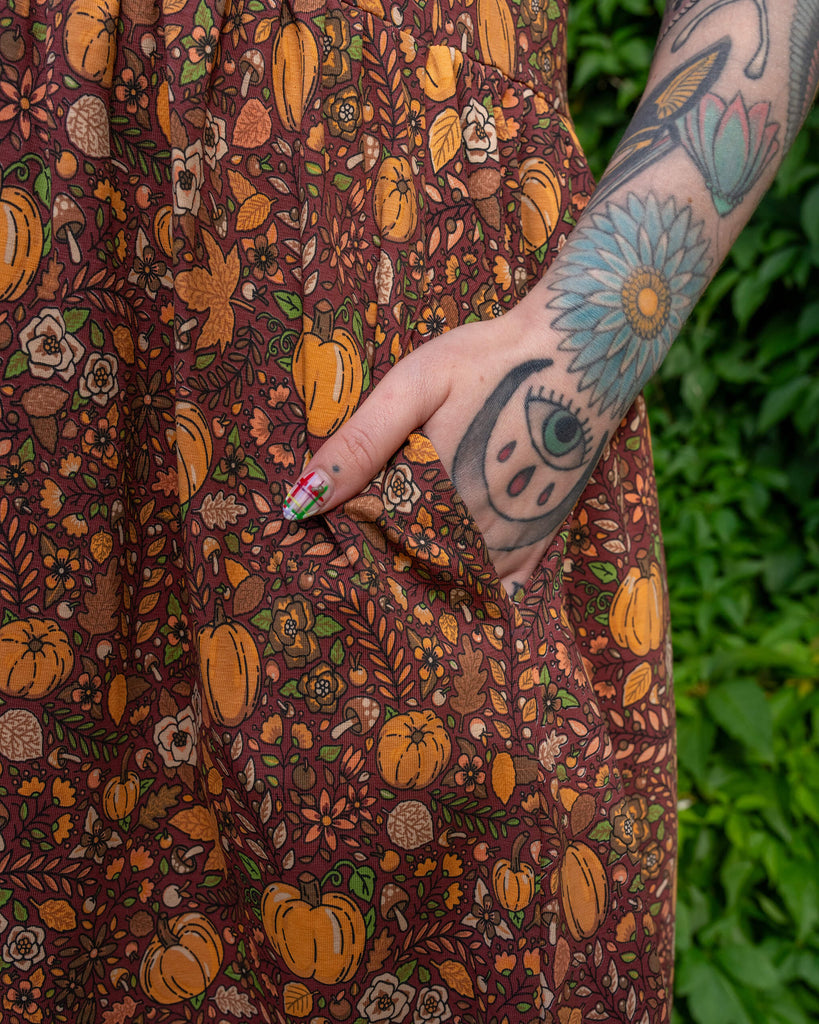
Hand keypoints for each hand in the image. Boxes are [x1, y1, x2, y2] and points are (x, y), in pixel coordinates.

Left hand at [282, 299, 607, 594]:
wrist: (581, 351)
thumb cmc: (488, 360)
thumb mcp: (414, 385)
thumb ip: (360, 444)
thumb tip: (302, 499)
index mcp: (433, 497)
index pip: (371, 543)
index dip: (344, 542)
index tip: (326, 538)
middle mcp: (474, 529)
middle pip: (412, 567)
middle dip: (382, 563)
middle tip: (355, 557)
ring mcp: (514, 537)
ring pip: (455, 582)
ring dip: (427, 578)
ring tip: (399, 571)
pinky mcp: (543, 534)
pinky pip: (504, 586)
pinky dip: (477, 589)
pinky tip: (459, 584)